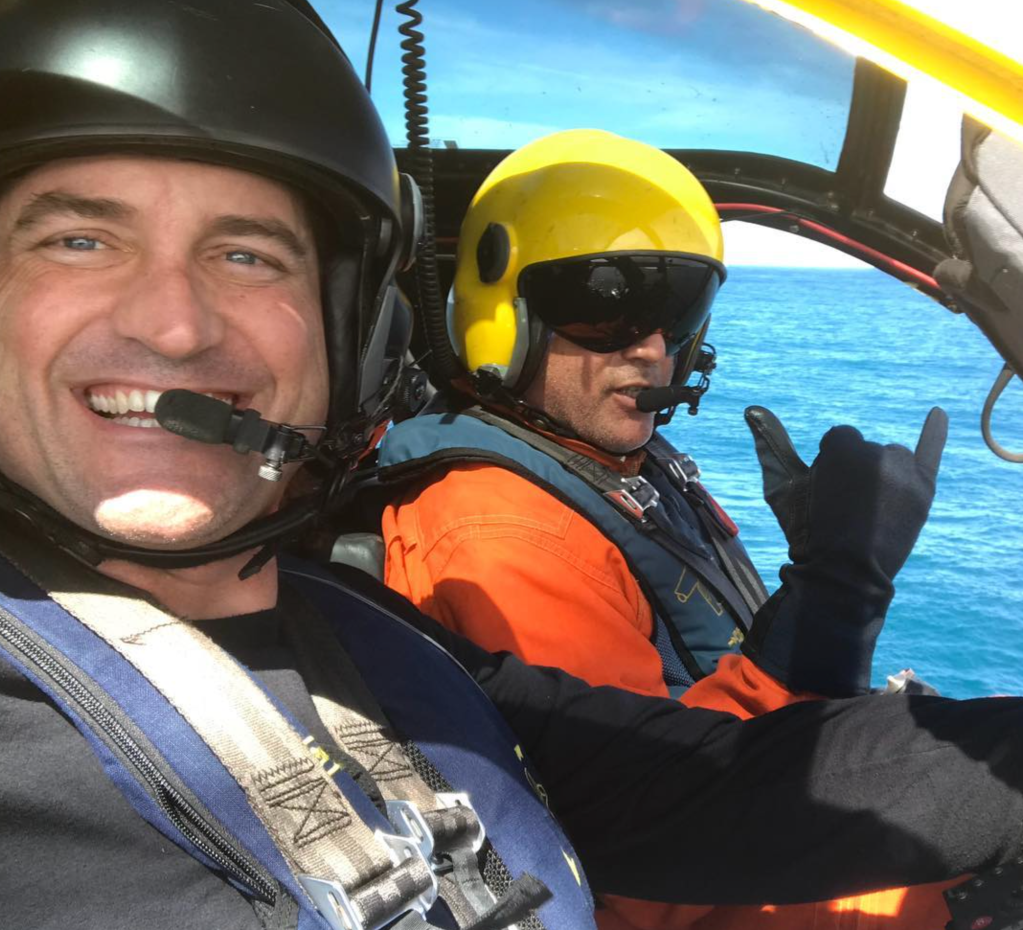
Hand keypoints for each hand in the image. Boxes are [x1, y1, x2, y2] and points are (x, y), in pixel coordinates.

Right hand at [744, 405, 947, 576]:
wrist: (844, 573)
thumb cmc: (806, 530)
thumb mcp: (781, 485)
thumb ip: (769, 444)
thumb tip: (751, 409)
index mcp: (842, 447)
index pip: (841, 439)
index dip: (831, 466)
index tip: (829, 493)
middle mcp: (877, 452)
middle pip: (867, 450)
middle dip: (857, 472)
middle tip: (849, 507)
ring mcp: (904, 471)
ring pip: (894, 457)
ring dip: (885, 473)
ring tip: (874, 507)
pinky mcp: (924, 489)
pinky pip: (931, 450)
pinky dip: (934, 432)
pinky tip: (938, 413)